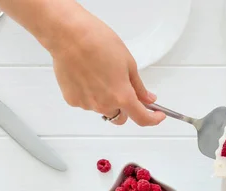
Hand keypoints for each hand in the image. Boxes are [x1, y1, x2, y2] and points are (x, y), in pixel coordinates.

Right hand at [45, 7, 164, 126]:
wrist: (68, 35)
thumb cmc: (97, 42)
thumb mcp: (128, 63)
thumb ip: (138, 86)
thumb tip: (147, 98)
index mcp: (122, 96)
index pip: (142, 118)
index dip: (153, 119)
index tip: (157, 116)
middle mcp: (105, 105)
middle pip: (120, 117)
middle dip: (125, 109)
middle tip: (122, 89)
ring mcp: (88, 104)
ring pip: (103, 109)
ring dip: (106, 100)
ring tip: (100, 75)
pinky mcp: (73, 100)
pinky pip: (87, 103)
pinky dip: (90, 95)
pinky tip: (86, 76)